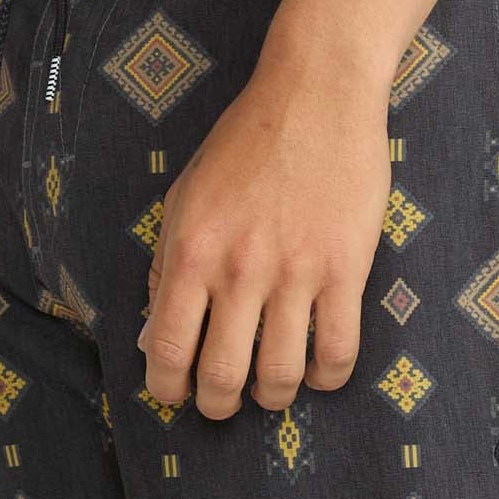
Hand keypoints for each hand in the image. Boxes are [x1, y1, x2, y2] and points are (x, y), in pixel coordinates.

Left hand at [139, 53, 390, 417]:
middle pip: (223, 376)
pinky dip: (326, 378)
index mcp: (192, 251)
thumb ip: (165, 265)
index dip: (168, 389)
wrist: (316, 93)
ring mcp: (296, 272)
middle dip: (218, 405)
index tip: (176, 393)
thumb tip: (152, 335)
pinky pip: (338, 352)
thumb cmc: (245, 143)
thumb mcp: (185, 197)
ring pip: (281, 375)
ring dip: (272, 397)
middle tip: (223, 402)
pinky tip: (318, 372)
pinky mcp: (346, 270)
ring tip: (270, 388)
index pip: (167, 350)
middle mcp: (240, 269)